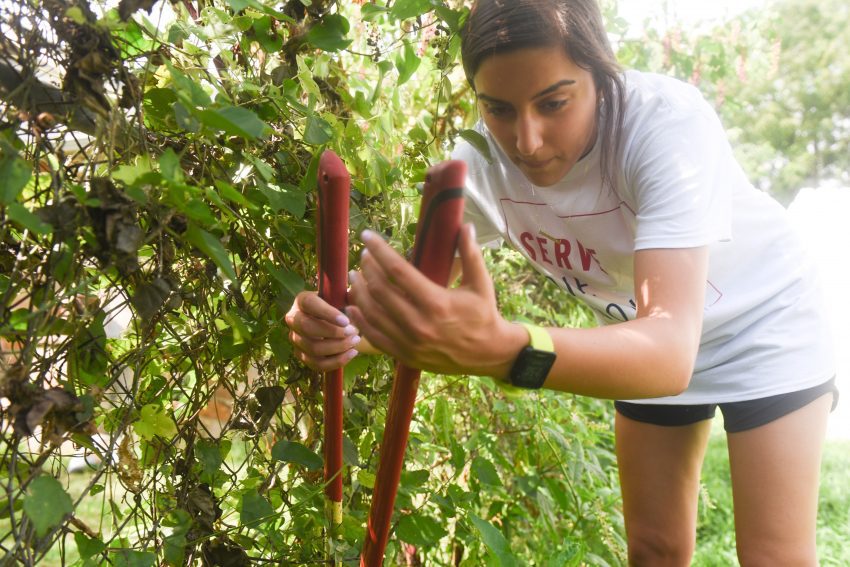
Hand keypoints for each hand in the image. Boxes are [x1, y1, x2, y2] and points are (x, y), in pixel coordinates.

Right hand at [284, 291, 360, 370]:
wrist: (333, 321)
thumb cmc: (338, 306)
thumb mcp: (342, 298)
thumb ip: (348, 298)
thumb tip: (355, 305)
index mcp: (302, 300)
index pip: (310, 304)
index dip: (327, 313)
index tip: (346, 321)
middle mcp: (293, 319)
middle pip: (307, 327)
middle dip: (333, 332)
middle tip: (353, 332)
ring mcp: (295, 338)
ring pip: (313, 348)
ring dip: (338, 347)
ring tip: (355, 341)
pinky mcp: (300, 355)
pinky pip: (317, 364)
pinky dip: (337, 361)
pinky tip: (352, 353)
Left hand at [346, 224, 525, 377]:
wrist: (488, 355)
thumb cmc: (484, 314)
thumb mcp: (481, 283)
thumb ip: (471, 254)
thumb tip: (466, 225)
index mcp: (437, 303)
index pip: (398, 271)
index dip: (379, 251)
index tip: (367, 236)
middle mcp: (420, 324)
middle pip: (380, 290)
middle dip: (367, 269)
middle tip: (363, 256)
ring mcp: (410, 342)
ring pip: (372, 313)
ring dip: (359, 291)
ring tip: (355, 275)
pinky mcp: (404, 355)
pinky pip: (374, 336)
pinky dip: (360, 319)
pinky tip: (354, 305)